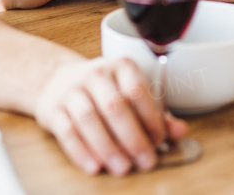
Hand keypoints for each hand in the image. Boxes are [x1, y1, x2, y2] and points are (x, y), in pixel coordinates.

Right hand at [34, 55, 188, 175]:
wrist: (56, 80)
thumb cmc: (102, 90)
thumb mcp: (129, 92)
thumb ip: (156, 113)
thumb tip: (180, 132)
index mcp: (121, 66)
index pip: (138, 91)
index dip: (151, 119)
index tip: (159, 140)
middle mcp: (96, 74)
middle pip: (115, 106)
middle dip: (132, 138)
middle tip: (144, 161)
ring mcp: (72, 90)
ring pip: (89, 120)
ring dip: (107, 148)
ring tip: (122, 168)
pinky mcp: (53, 108)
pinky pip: (67, 131)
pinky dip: (81, 152)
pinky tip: (94, 166)